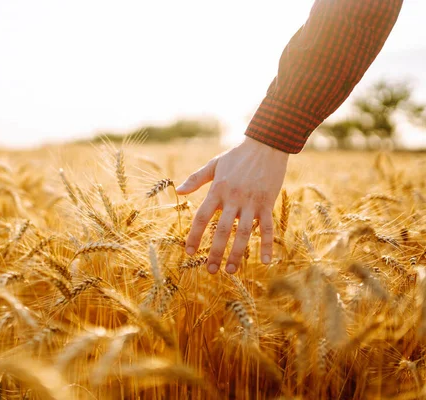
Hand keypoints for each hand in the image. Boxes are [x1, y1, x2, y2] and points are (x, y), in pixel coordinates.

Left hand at [175, 137, 288, 273]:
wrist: (266, 144)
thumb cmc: (237, 155)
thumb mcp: (214, 164)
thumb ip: (196, 179)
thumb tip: (179, 191)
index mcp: (218, 190)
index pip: (202, 217)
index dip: (194, 235)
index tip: (189, 251)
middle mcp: (233, 198)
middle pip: (221, 230)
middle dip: (215, 252)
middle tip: (210, 270)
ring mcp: (252, 201)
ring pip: (243, 232)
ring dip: (237, 253)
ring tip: (230, 271)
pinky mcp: (268, 202)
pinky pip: (267, 227)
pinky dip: (267, 244)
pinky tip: (266, 261)